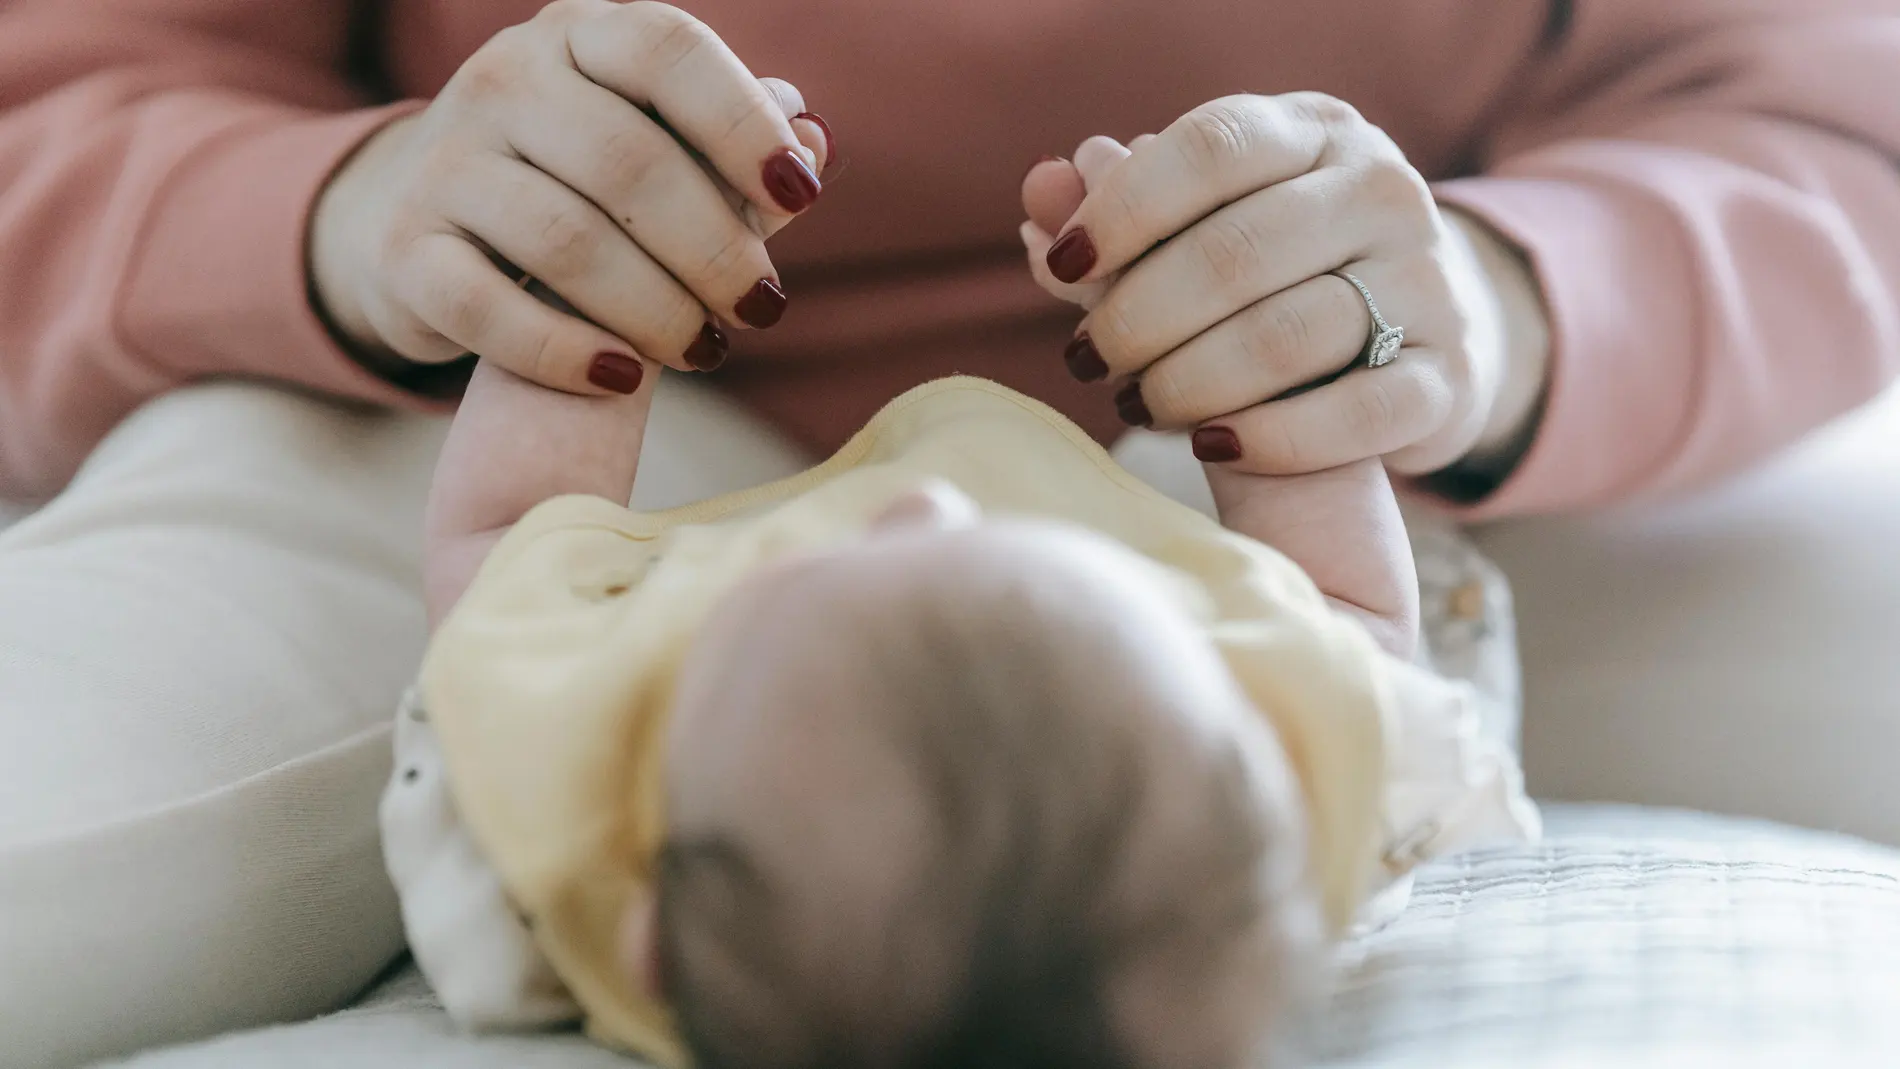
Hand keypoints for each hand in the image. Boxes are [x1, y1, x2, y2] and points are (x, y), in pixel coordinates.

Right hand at [309, 0, 833, 394]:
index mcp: (581, 35)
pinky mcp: (406, 252)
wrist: (420, 220)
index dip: (742, 123)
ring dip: (657, 310)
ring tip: (708, 350)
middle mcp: (504, 79)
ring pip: (567, 242)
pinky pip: (489, 309)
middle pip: (629, 163)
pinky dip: (566, 352)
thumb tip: (817, 146)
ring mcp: (443, 162)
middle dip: (714, 248)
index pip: (668, 52)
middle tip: (763, 309)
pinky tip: (623, 379)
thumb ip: (732, 149)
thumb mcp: (652, 142)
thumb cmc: (576, 182)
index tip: (803, 194)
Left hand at [1020, 94, 1546, 477]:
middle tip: (1086, 359)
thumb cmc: (1274, 269)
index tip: (1065, 266)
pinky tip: (1211, 446)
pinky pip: (1355, 414)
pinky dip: (1269, 438)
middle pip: (1236, 253)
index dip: (1125, 208)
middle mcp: (1384, 189)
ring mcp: (1427, 281)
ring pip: (1287, 336)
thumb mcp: (1200, 221)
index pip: (1213, 147)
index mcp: (1315, 130)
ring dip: (1187, 383)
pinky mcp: (1449, 377)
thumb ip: (1115, 212)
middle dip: (1139, 316)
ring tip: (1136, 404)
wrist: (1418, 333)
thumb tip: (1040, 191)